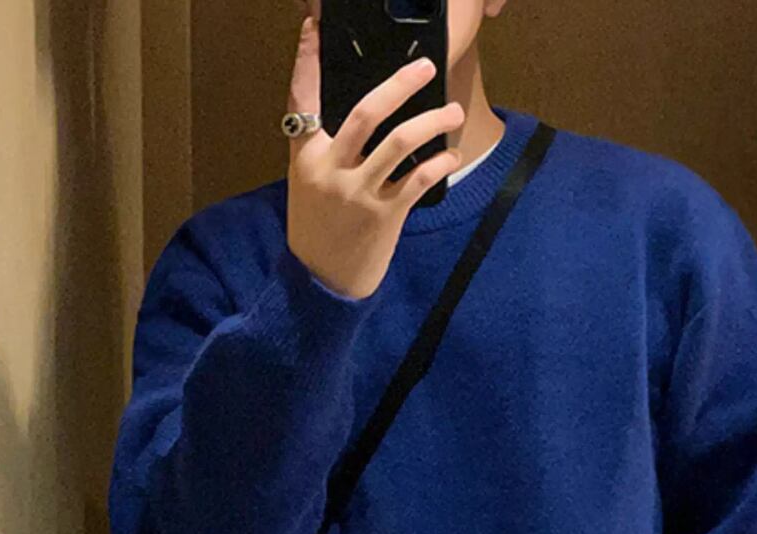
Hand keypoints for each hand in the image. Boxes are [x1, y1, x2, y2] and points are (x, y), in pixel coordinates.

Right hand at [285, 16, 465, 298]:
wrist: (321, 282)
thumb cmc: (318, 229)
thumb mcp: (308, 185)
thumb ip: (325, 149)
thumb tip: (360, 117)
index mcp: (306, 158)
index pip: (303, 98)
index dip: (307, 61)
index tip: (313, 28)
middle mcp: (331, 170)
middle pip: (367, 113)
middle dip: (399, 85)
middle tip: (426, 67)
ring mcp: (359, 193)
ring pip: (400, 143)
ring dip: (433, 123)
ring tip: (453, 112)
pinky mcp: (384, 216)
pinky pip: (418, 180)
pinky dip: (440, 163)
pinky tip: (452, 155)